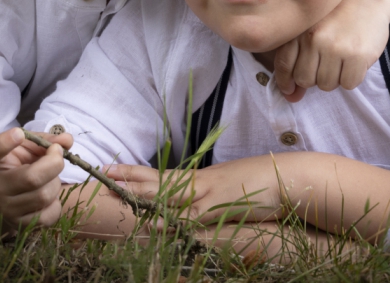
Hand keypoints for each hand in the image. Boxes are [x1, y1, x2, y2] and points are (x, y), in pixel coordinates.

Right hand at [0, 127, 72, 227]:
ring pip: (45, 196)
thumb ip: (45, 140)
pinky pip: (50, 214)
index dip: (5, 142)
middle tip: (56, 154)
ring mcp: (7, 209)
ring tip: (48, 178)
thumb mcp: (25, 148)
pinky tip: (48, 194)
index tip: (19, 133)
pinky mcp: (21, 225)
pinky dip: (56, 202)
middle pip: (32, 178)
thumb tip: (67, 140)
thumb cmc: (16, 165)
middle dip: (54, 163)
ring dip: (55, 182)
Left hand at [106, 159, 282, 224]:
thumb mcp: (231, 188)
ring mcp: (208, 195)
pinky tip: (151, 222)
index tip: (115, 167)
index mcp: (202, 177)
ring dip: (140, 196)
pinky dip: (169, 220)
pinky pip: (188, 217)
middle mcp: (200, 182)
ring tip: (115, 194)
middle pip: (158, 179)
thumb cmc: (262, 183)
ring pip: (167, 195)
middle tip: (103, 173)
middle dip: (129, 178)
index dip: (137, 171)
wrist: (286, 178)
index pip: (162, 173)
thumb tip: (200, 201)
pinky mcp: (218, 209)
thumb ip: (212, 195)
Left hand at [273, 0, 389, 101]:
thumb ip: (298, 60)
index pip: (284, 64)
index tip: (290, 89)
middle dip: (315, 78)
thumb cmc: (337, 16)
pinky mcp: (357, 55)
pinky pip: (349, 84)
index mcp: (300, 31)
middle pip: (305, 79)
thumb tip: (291, 97)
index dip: (286, 81)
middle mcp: (314, 38)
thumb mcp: (312, 30)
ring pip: (327, 85)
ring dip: (335, 78)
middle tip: (326, 66)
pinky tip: (354, 62)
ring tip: (342, 60)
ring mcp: (336, 47)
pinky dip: (352, 78)